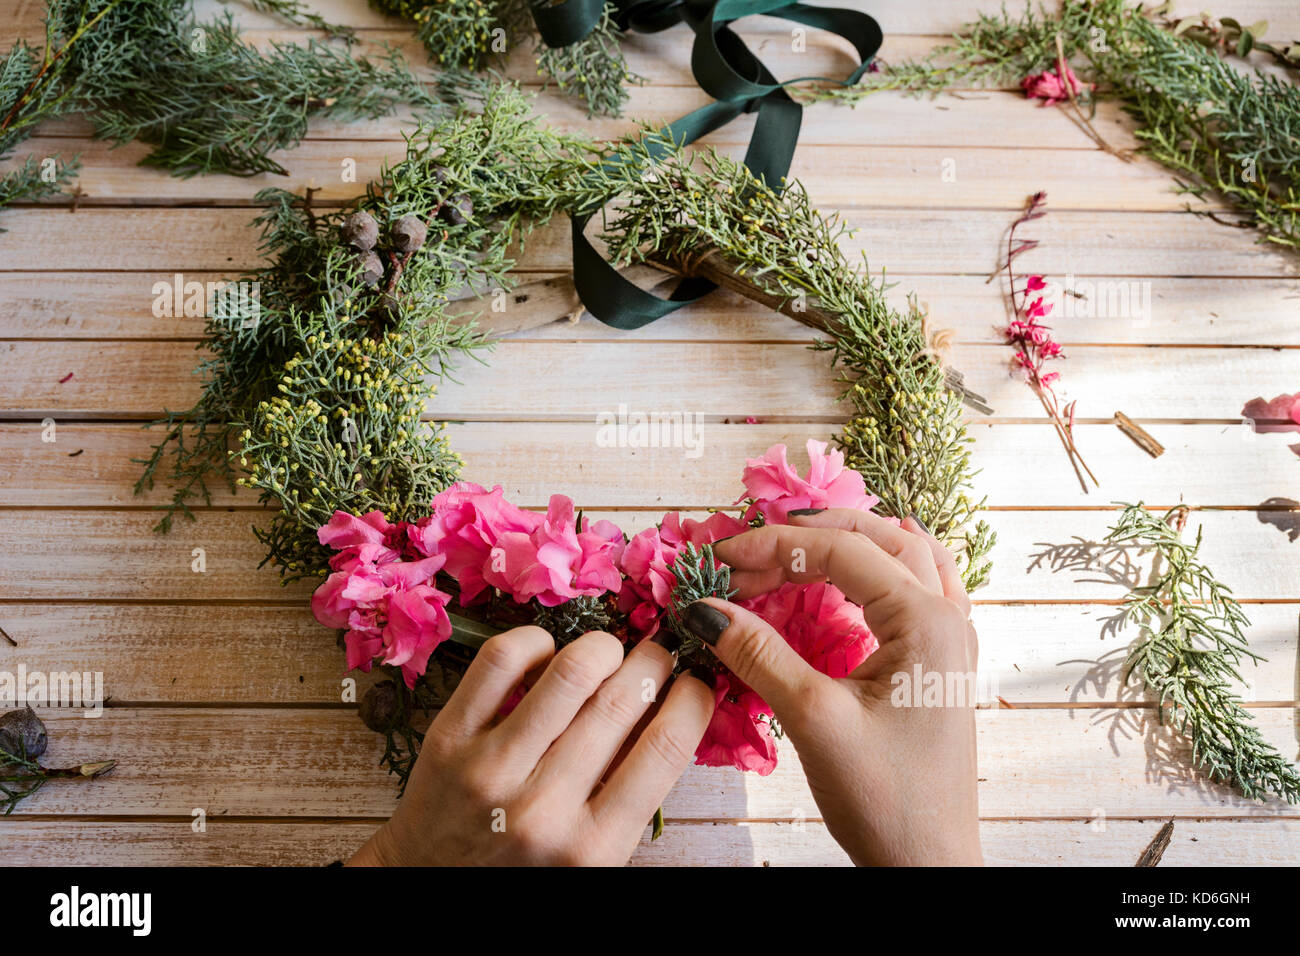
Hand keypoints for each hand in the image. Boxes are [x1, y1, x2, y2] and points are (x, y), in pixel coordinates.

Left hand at [348, 627, 714, 865]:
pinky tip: (548, 652)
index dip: (694, 698)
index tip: (698, 681)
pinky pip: (502, 659)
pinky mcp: (449, 737)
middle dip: (655, 662)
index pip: (665, 748)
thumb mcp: (592, 854)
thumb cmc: (525, 867)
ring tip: (609, 652)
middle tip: (659, 656)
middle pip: (622, 701)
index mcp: (593, 847)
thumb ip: (630, 794)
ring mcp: (491, 769)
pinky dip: (536, 640)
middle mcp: (543, 808)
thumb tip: (675, 708)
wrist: (432, 883)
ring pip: (570, 671)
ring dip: (603, 647)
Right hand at [693, 510, 981, 865]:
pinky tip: (850, 577)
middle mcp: (949, 618)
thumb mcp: (813, 719)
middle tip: (747, 551)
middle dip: (807, 536)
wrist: (928, 863)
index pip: (843, 552)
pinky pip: (920, 585)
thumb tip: (704, 609)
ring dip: (849, 541)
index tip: (720, 560)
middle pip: (878, 538)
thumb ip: (758, 654)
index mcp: (927, 622)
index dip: (774, 546)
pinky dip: (879, 566)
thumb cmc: (884, 798)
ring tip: (794, 545)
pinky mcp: (942, 661)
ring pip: (907, 553)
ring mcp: (952, 639)